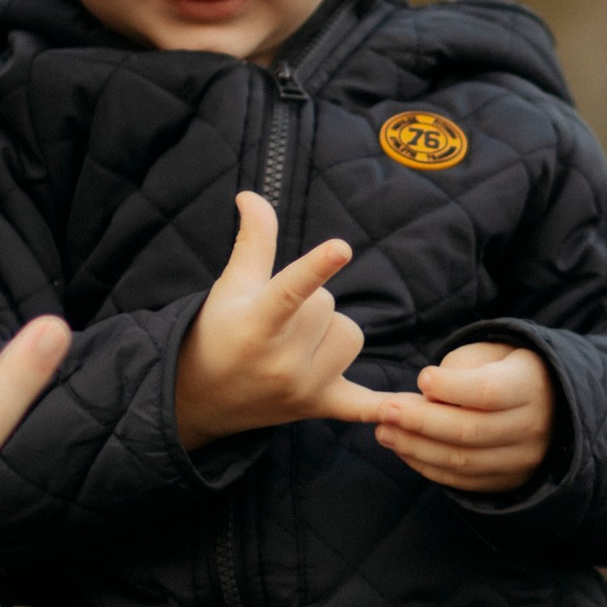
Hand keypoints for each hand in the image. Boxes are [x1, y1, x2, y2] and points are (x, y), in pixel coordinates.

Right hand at [173, 190, 404, 447]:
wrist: (200, 399)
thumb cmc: (217, 332)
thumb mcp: (230, 286)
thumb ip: (252, 241)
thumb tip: (251, 194)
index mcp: (257, 325)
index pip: (291, 290)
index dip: (317, 267)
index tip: (342, 248)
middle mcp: (281, 361)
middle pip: (327, 306)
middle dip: (308, 304)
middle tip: (277, 323)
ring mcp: (302, 388)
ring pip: (349, 335)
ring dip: (331, 333)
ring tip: (297, 345)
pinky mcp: (319, 407)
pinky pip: (362, 405)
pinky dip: (382, 407)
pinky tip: (406, 412)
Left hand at [373, 339, 554, 494]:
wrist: (549, 404)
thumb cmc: (507, 369)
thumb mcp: (493, 352)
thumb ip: (463, 368)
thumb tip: (429, 398)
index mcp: (530, 386)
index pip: (488, 392)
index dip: (451, 387)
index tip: (422, 378)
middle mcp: (531, 427)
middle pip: (470, 430)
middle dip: (421, 422)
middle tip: (386, 411)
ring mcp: (520, 460)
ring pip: (463, 460)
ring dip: (416, 448)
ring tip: (385, 432)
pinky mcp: (506, 481)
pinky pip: (462, 480)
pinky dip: (428, 467)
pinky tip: (404, 449)